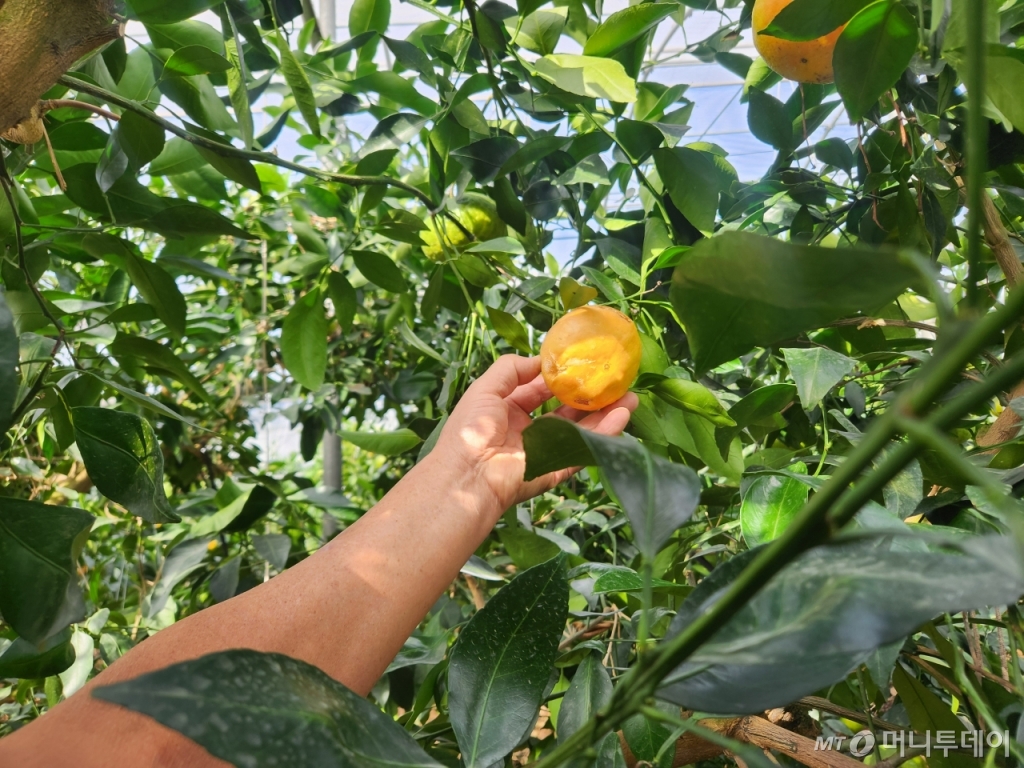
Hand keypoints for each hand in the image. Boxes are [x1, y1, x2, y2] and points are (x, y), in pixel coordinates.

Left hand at [433, 355, 637, 514]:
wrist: (467, 475)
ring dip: (606, 414)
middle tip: (616, 383)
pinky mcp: (557, 470)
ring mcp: (545, 451)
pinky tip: (622, 418)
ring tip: (630, 399)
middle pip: (568, 411)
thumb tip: (541, 360)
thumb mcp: (486, 388)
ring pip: (581, 430)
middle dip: (592, 397)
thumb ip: (512, 369)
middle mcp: (529, 431)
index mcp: (509, 411)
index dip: (562, 379)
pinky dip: (604, 434)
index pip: (541, 391)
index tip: (584, 365)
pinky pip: (584, 449)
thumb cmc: (470, 429)